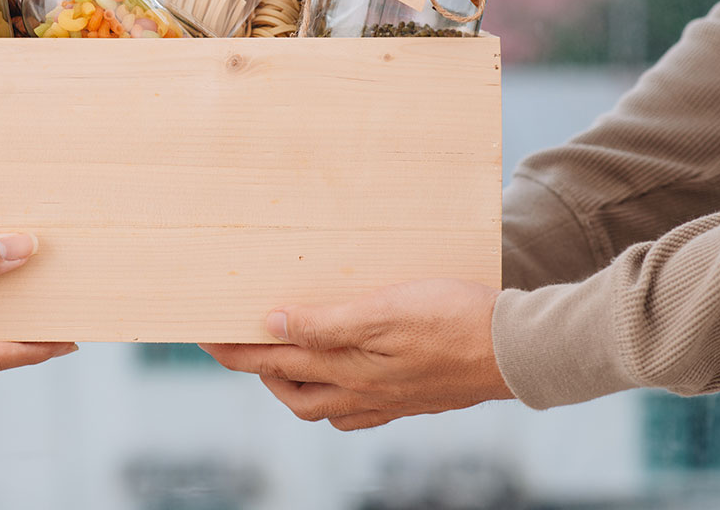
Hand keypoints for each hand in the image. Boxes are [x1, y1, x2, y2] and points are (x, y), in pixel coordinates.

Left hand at [201, 280, 512, 430]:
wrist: (519, 351)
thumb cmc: (454, 319)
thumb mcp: (383, 310)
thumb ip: (325, 322)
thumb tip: (272, 325)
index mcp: (345, 368)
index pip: (269, 360)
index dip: (232, 349)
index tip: (200, 334)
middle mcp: (359, 392)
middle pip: (289, 389)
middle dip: (255, 369)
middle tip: (236, 342)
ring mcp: (386, 400)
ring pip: (320, 403)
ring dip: (292, 382)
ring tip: (281, 355)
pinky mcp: (410, 398)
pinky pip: (355, 409)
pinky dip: (333, 395)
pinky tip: (340, 377)